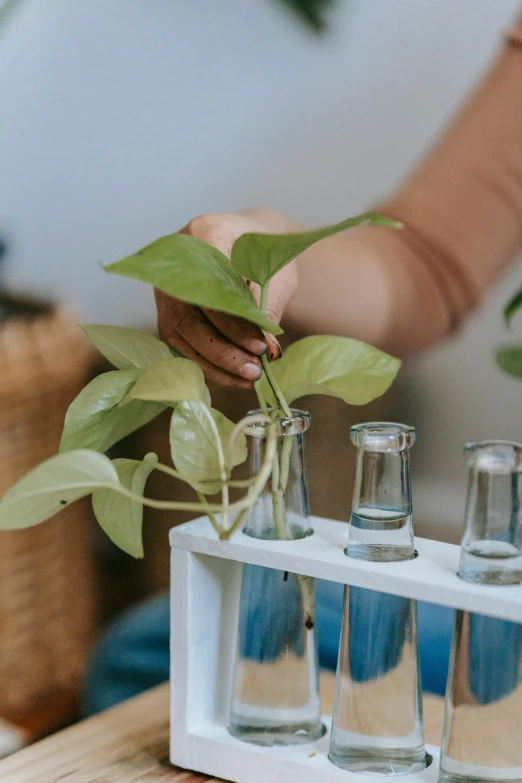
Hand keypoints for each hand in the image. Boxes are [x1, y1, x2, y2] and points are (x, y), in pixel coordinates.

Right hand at [155, 209, 298, 388]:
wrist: (250, 242)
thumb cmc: (266, 254)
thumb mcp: (277, 272)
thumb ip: (269, 308)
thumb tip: (266, 351)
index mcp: (205, 233)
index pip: (209, 287)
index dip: (232, 323)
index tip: (259, 345)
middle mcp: (176, 263)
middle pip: (188, 316)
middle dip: (223, 350)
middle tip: (253, 369)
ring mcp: (167, 288)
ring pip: (181, 336)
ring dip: (215, 365)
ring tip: (248, 377)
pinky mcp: (168, 312)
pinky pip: (182, 345)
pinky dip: (209, 366)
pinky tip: (234, 377)